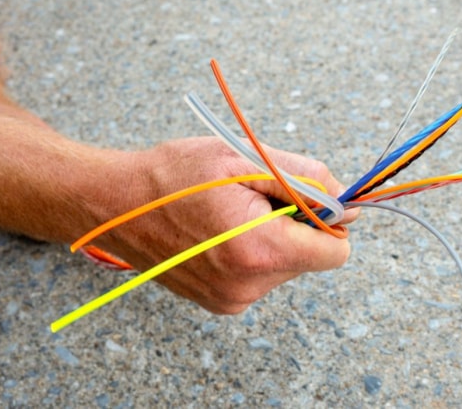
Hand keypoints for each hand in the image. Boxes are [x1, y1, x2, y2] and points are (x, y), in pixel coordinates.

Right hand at [88, 137, 356, 313]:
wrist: (114, 205)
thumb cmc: (174, 174)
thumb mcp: (245, 158)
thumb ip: (305, 179)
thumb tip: (348, 201)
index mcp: (259, 250)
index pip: (337, 252)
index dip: (330, 220)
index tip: (306, 198)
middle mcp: (248, 285)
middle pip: (311, 256)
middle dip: (294, 224)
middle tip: (252, 198)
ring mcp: (232, 299)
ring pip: (286, 265)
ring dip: (272, 237)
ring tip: (230, 213)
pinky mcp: (220, 302)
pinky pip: (261, 275)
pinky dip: (253, 251)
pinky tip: (220, 231)